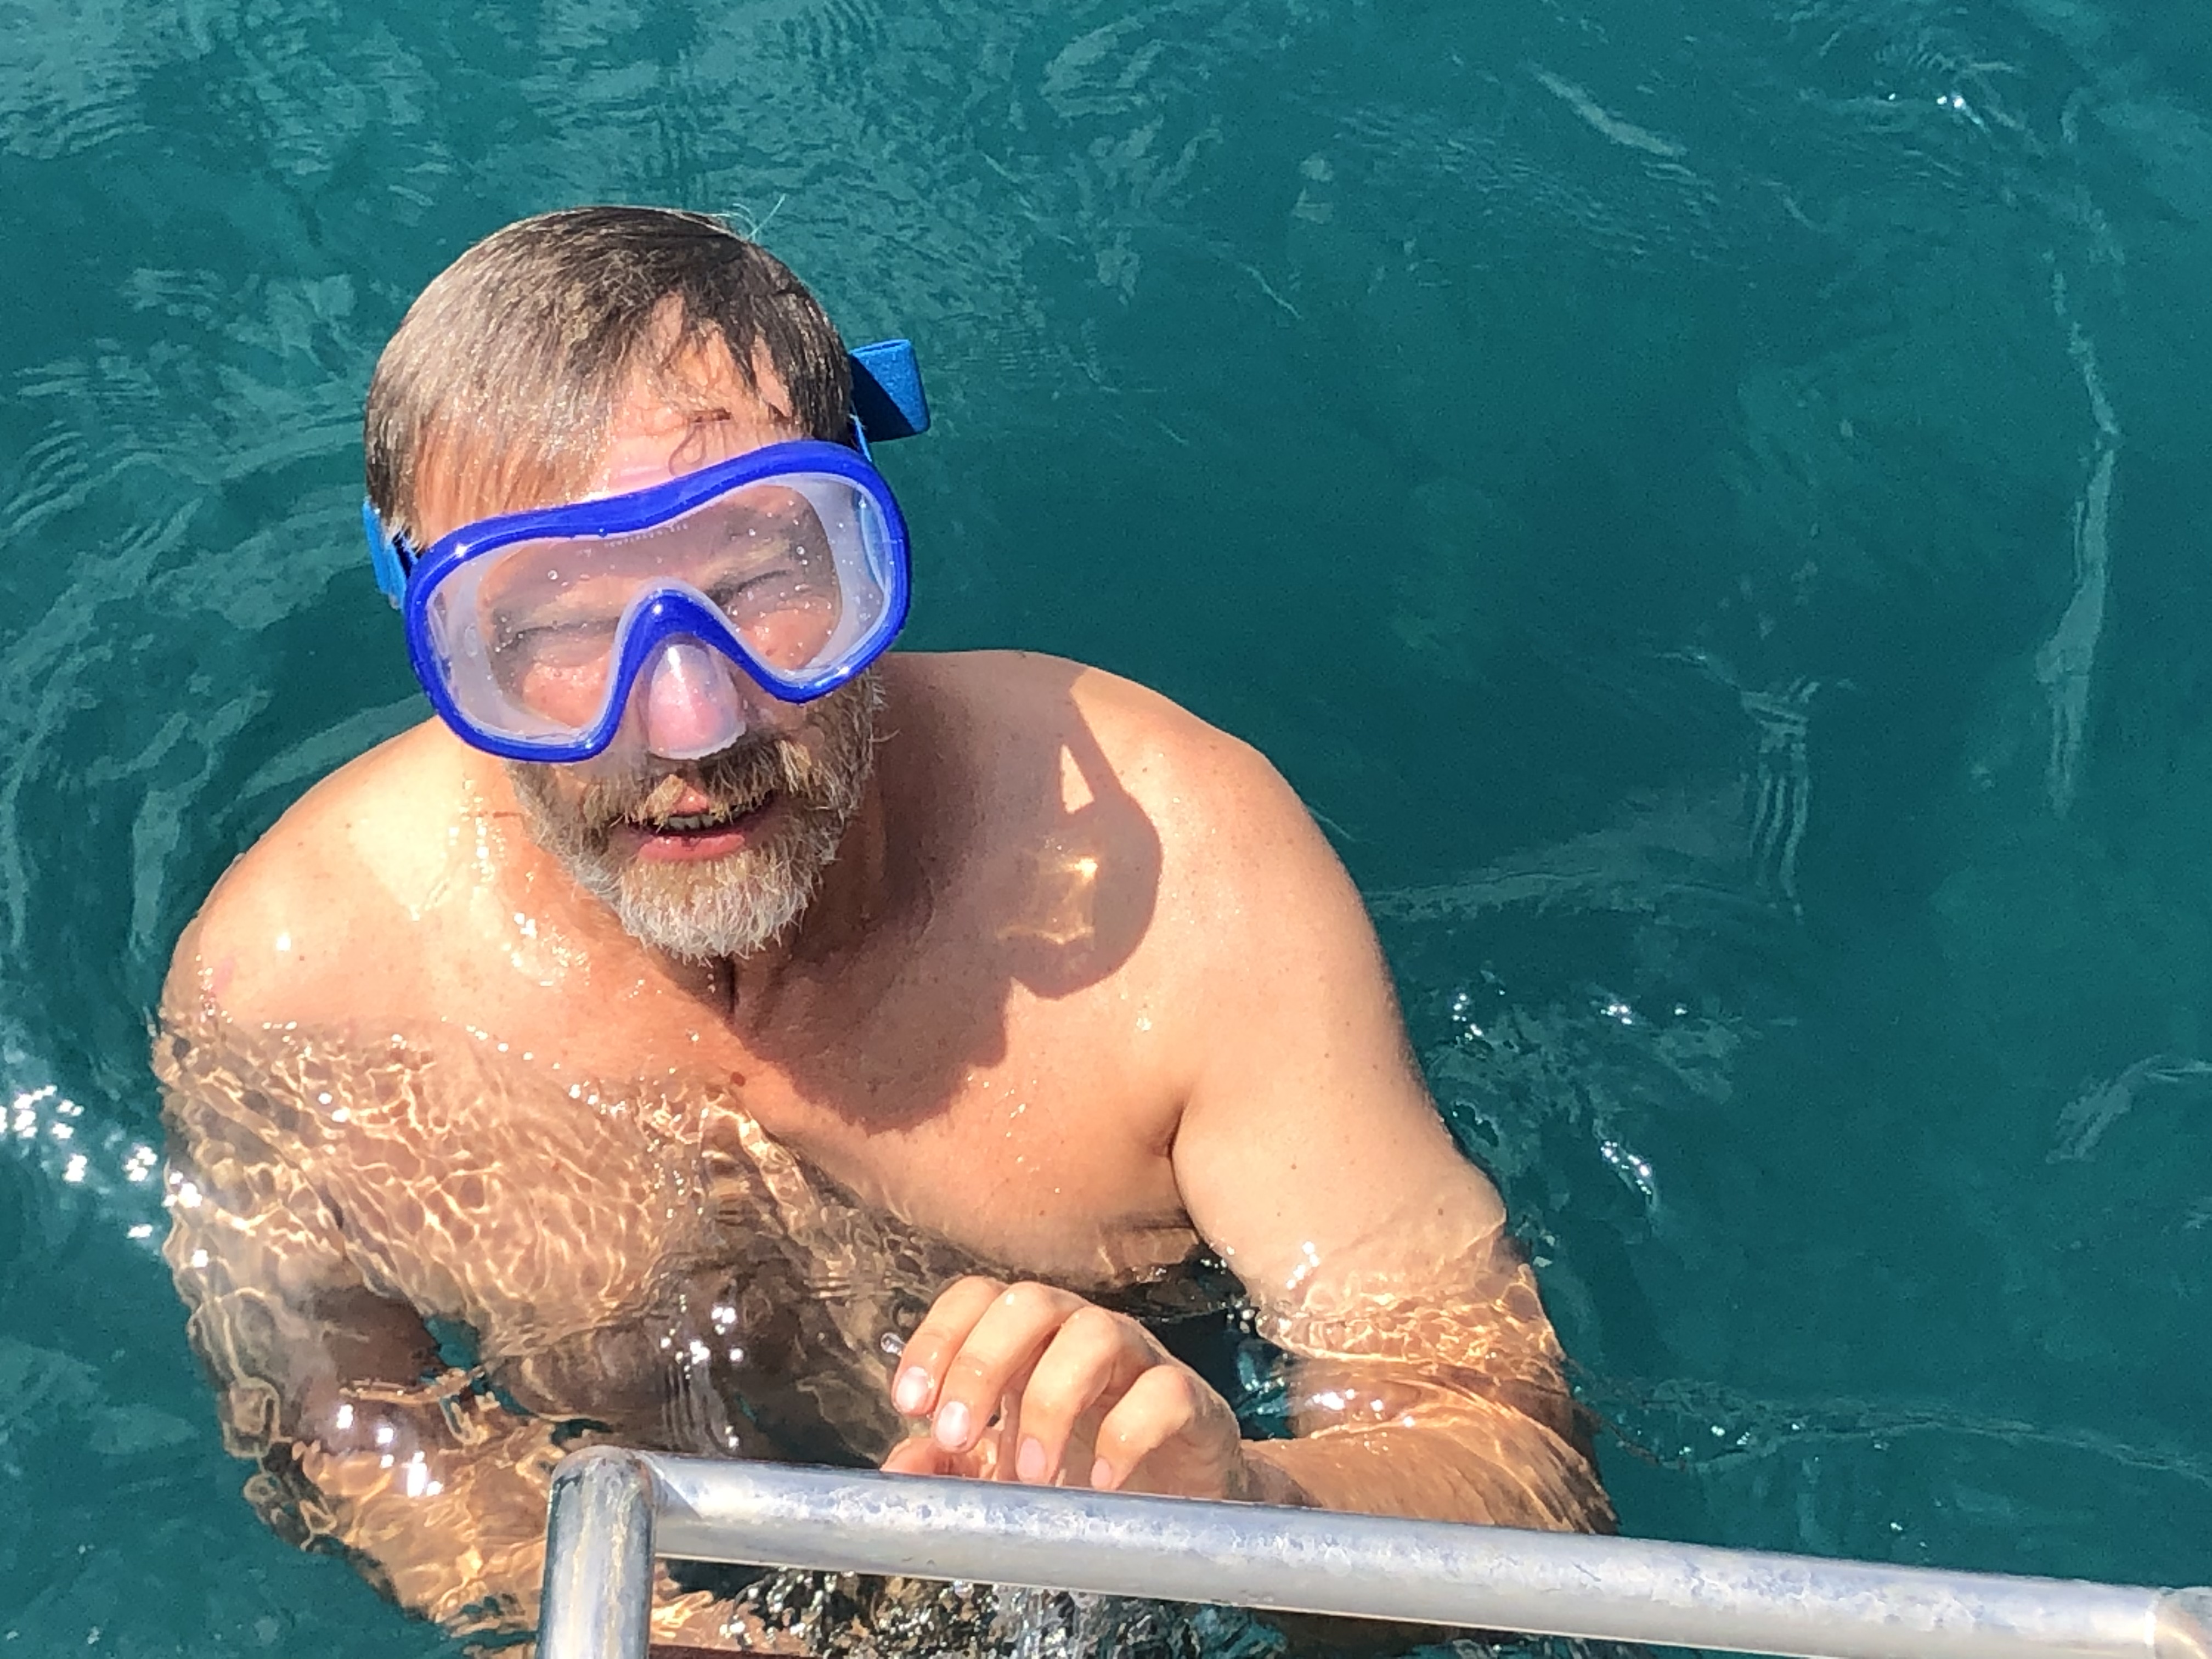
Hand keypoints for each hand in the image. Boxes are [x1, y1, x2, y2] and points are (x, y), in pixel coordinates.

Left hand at [880, 1277, 1252, 1498]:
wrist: (1180, 1495)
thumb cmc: (1083, 1464)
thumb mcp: (1003, 1469)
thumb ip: (950, 1465)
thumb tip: (897, 1469)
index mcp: (1029, 1339)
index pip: (977, 1297)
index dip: (938, 1338)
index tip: (909, 1405)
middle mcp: (1079, 1332)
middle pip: (1028, 1301)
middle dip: (981, 1364)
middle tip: (955, 1435)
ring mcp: (1139, 1359)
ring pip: (1095, 1332)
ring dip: (1050, 1401)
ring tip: (1030, 1473)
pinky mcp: (1188, 1399)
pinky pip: (1163, 1392)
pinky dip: (1126, 1435)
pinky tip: (1099, 1483)